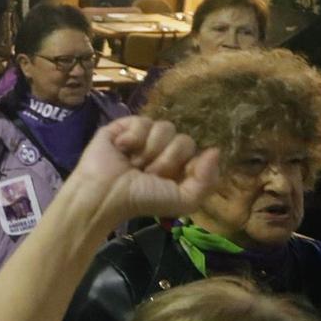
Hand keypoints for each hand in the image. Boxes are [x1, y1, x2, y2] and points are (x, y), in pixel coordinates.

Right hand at [65, 116, 218, 226]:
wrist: (106, 194)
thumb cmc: (143, 199)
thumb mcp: (184, 200)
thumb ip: (208, 180)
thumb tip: (215, 150)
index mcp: (178, 165)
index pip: (198, 151)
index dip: (189, 164)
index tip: (172, 179)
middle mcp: (163, 149)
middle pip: (183, 139)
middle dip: (167, 160)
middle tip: (148, 174)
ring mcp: (144, 136)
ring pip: (164, 127)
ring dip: (149, 150)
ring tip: (133, 163)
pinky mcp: (124, 126)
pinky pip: (142, 120)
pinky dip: (133, 138)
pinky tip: (122, 149)